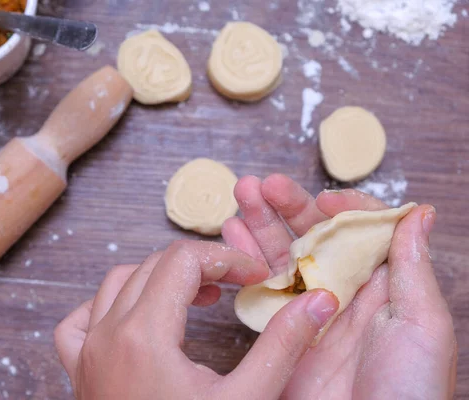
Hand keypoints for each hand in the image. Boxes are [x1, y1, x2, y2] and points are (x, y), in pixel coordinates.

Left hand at [55, 240, 340, 398]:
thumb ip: (283, 346)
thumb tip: (318, 301)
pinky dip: (108, 306)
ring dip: (159, 279)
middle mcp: (107, 335)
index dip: (226, 260)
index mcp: (144, 335)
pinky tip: (135, 318)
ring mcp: (87, 353)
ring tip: (197, 297)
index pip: (183, 261)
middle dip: (200, 266)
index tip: (256, 277)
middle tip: (237, 285)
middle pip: (154, 266)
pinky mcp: (80, 372)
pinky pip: (81, 321)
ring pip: (118, 283)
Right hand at [222, 174, 456, 398]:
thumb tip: (420, 213)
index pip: (357, 231)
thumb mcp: (422, 326)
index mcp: (381, 284)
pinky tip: (230, 235)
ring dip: (258, 225)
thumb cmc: (410, 390)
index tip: (321, 201)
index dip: (339, 209)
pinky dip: (242, 261)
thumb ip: (414, 268)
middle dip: (284, 206)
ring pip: (280, 256)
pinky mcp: (281, 332)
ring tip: (239, 197)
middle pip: (311, 236)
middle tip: (258, 184)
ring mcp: (308, 311)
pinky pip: (259, 291)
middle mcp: (342, 291)